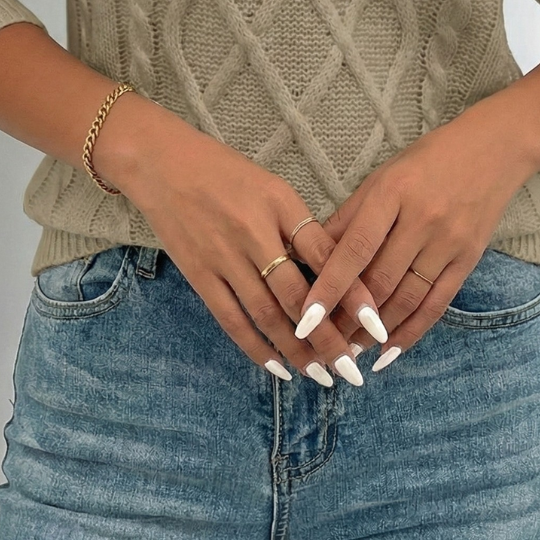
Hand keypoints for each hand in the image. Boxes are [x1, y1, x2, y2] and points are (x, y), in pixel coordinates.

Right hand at [105, 100, 388, 385]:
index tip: (378, 325)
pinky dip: (256, 348)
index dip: (353, 293)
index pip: (326, 255)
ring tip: (322, 376)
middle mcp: (254, 232)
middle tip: (352, 370)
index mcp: (280, 204)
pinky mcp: (199, 274)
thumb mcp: (271, 187)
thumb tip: (333, 274)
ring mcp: (223, 256)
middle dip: (328, 338)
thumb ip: (299, 227)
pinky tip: (279, 369)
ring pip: (267, 315)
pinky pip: (232, 319)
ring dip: (297, 351)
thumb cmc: (224, 172)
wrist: (161, 162)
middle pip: (299, 296)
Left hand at [292, 97, 537, 371]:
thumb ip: (348, 216)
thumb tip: (310, 253)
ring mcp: (449, 242)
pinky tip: (388, 353)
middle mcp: (422, 220)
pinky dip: (411, 332)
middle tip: (320, 344)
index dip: (329, 286)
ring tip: (347, 352)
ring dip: (375, 332)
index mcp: (392, 193)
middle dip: (347, 318)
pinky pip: (437, 304)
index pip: (355, 249)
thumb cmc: (427, 160)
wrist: (493, 150)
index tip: (306, 318)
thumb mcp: (381, 176)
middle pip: (380, 280)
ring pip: (406, 298)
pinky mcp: (468, 259)